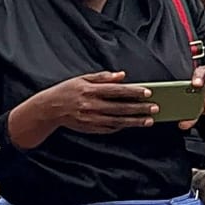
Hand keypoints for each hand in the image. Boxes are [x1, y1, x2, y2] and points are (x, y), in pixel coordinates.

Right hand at [19, 71, 157, 138]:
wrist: (49, 109)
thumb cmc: (66, 91)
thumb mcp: (81, 79)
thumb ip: (102, 77)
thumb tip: (122, 75)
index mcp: (90, 90)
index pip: (116, 91)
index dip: (133, 92)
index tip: (148, 92)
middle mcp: (91, 105)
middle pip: (120, 107)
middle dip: (139, 108)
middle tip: (155, 108)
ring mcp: (91, 119)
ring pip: (118, 121)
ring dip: (135, 121)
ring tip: (149, 120)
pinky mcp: (90, 128)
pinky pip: (109, 128)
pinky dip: (122, 127)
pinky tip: (132, 124)